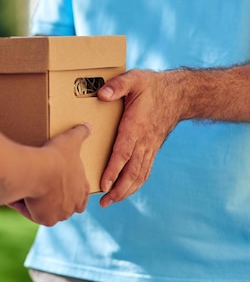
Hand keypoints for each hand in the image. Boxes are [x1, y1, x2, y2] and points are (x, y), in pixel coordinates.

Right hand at [8, 123, 91, 225]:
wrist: (39, 170)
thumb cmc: (56, 156)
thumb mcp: (70, 141)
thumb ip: (80, 133)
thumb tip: (89, 125)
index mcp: (82, 191)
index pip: (79, 199)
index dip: (66, 191)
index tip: (53, 183)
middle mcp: (73, 206)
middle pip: (61, 207)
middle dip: (50, 200)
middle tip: (37, 185)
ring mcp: (60, 214)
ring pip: (45, 210)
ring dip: (35, 203)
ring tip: (23, 187)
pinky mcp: (45, 220)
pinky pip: (31, 213)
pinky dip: (22, 204)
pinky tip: (14, 192)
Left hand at [96, 69, 180, 206]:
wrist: (179, 94)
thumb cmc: (151, 86)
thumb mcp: (134, 79)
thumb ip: (117, 86)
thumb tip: (102, 95)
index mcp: (135, 126)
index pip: (123, 153)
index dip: (113, 170)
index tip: (103, 184)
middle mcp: (144, 141)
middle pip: (132, 171)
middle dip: (118, 189)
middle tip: (103, 202)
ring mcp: (150, 147)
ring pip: (139, 175)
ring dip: (125, 190)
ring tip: (110, 202)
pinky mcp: (152, 149)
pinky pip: (145, 171)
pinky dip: (135, 184)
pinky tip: (125, 191)